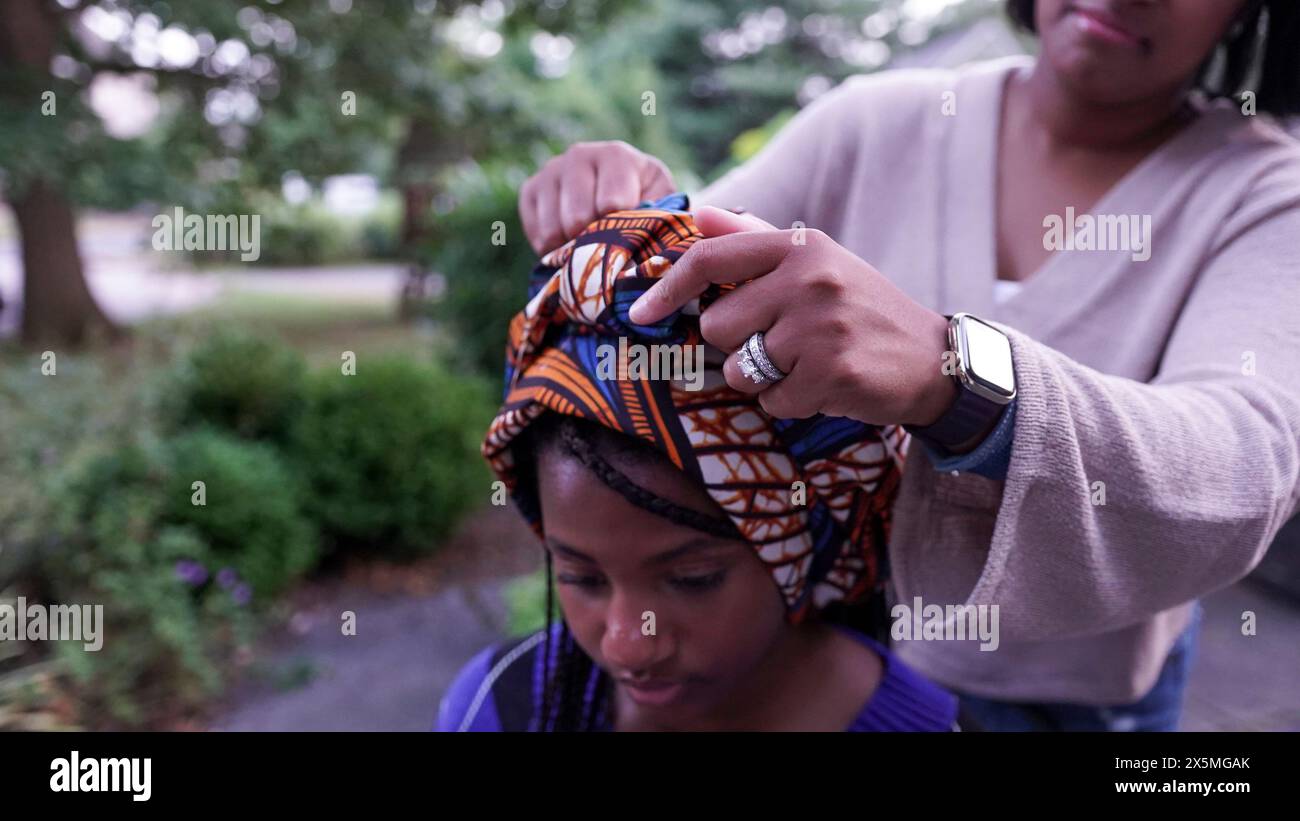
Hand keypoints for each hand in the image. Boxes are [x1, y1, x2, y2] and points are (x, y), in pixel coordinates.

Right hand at [519, 140, 676, 255]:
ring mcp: (551, 170)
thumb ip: (657, 217)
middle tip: (607, 244)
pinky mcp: (529, 189)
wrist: (621, 198)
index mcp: (616, 155)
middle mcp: (579, 154)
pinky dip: (552, 248)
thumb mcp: (662, 207)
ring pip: (554, 228)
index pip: (611, 204)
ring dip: (572, 247)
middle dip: (593, 240)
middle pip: (578, 217)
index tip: (628, 235)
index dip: (618, 230)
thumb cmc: (646, 205)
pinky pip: (536, 232)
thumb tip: (647, 240)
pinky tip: (569, 241)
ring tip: (589, 242)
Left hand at [628, 206, 956, 425]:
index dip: (667, 289)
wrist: (932, 358)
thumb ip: (755, 240)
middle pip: (717, 326)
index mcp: (800, 246)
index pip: (711, 260)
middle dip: (735, 347)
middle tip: (779, 345)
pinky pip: (774, 401)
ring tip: (805, 365)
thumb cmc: (861, 309)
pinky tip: (824, 386)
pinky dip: (791, 403)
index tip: (639, 314)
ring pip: (741, 369)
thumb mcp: (816, 262)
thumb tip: (700, 215)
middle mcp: (809, 279)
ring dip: (763, 379)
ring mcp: (821, 326)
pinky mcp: (832, 372)